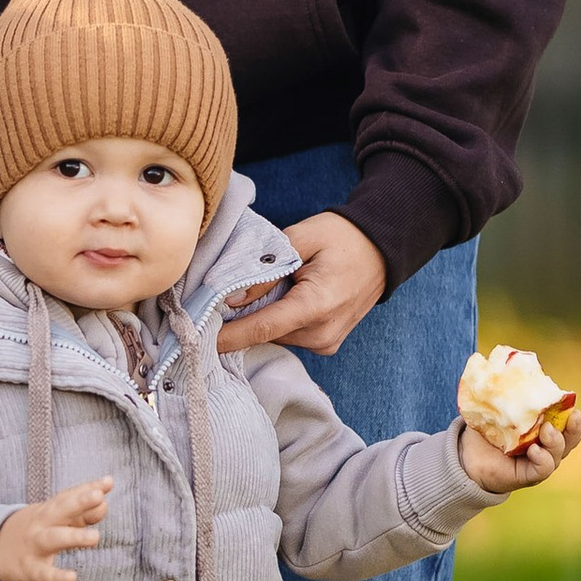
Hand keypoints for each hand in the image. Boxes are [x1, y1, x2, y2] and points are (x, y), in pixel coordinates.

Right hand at [0, 475, 113, 580]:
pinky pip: (44, 574)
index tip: (108, 482)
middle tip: (99, 496)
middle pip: (59, 510)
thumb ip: (82, 513)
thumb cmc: (34, 533)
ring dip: (73, 537)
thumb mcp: (54, 520)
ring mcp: (34, 546)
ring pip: (53, 539)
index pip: (68, 497)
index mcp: (48, 511)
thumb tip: (104, 504)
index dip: (88, 489)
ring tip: (95, 537)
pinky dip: (57, 576)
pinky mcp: (30, 570)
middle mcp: (41, 524)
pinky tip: (72, 577)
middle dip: (79, 502)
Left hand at [216, 207, 385, 358]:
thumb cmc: (342, 236)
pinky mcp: (328, 343)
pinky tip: (280, 297)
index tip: (196, 337)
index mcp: (317, 306)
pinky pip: (290, 335)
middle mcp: (323, 333)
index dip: (226, 335)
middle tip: (220, 296)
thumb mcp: (300, 239)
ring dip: (261, 317)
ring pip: (276, 336)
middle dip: (240, 319)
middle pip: (266, 333)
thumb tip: (228, 297)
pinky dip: (278, 320)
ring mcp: (328, 342)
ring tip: (262, 288)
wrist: (383, 248)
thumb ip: (264, 270)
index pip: (261, 328)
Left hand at [457, 401, 580, 494]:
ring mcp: (540, 461)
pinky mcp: (529, 475)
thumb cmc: (485, 428)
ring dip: (556, 441)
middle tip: (570, 416)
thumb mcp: (497, 407)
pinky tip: (534, 450)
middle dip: (574, 428)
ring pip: (558, 453)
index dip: (574, 417)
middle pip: (570, 439)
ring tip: (546, 430)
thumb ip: (505, 392)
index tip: (573, 406)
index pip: (568, 423)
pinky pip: (544, 468)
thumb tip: (501, 365)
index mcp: (545, 427)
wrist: (468, 456)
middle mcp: (547, 446)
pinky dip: (543, 458)